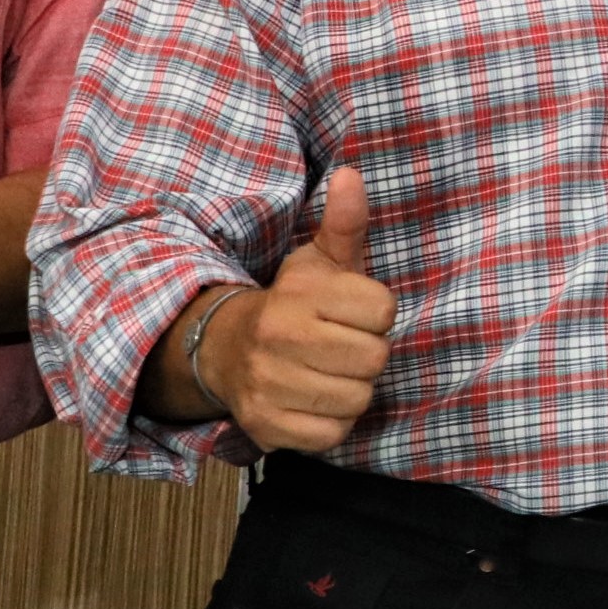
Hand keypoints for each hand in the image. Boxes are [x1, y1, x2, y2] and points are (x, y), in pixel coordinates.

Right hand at [203, 167, 396, 451]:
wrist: (224, 349)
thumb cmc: (292, 303)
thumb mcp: (319, 261)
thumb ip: (344, 223)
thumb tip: (351, 174)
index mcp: (299, 295)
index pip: (383, 311)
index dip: (376, 313)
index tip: (353, 312)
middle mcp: (280, 338)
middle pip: (375, 358)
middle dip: (366, 352)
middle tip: (341, 345)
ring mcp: (270, 384)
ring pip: (358, 398)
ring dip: (352, 389)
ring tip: (328, 371)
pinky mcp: (267, 426)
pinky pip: (333, 434)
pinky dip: (331, 423)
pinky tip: (314, 400)